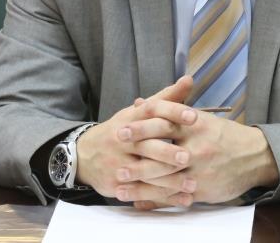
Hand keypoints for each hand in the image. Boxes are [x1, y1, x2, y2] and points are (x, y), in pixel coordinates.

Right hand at [75, 77, 197, 205]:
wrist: (85, 155)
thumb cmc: (121, 131)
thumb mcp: (139, 112)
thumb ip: (166, 98)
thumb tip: (189, 79)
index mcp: (131, 118)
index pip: (152, 111)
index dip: (172, 112)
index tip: (193, 116)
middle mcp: (123, 139)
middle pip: (146, 145)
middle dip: (167, 152)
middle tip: (188, 157)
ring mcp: (118, 163)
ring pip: (146, 173)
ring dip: (169, 181)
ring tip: (192, 184)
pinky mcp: (116, 184)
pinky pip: (142, 192)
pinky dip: (163, 197)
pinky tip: (183, 199)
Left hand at [118, 98, 279, 207]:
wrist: (255, 157)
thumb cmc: (226, 136)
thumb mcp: (202, 119)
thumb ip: (171, 112)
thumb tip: (140, 103)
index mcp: (197, 125)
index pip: (166, 120)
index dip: (142, 123)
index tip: (122, 126)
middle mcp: (197, 146)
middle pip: (161, 148)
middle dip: (136, 151)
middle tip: (114, 152)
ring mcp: (199, 169)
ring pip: (164, 176)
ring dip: (139, 180)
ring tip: (118, 181)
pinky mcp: (201, 188)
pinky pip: (174, 196)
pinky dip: (155, 199)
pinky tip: (137, 200)